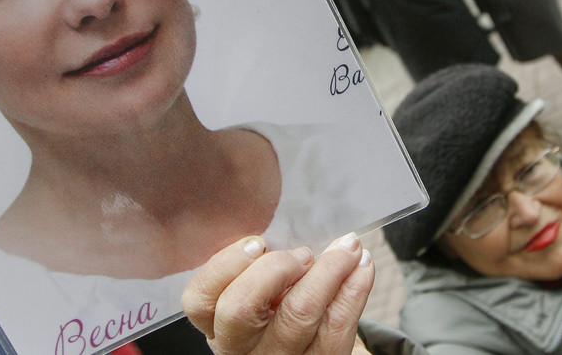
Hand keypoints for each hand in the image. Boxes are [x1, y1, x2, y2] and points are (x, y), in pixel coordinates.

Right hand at [182, 233, 374, 354]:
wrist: (313, 351)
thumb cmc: (280, 314)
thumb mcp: (256, 295)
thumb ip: (255, 266)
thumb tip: (283, 221)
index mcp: (218, 325)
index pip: (200, 300)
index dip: (227, 265)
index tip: (257, 243)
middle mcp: (242, 349)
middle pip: (241, 308)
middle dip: (274, 268)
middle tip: (301, 254)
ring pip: (297, 315)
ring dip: (326, 271)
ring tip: (343, 251)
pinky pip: (338, 325)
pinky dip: (355, 287)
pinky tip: (361, 265)